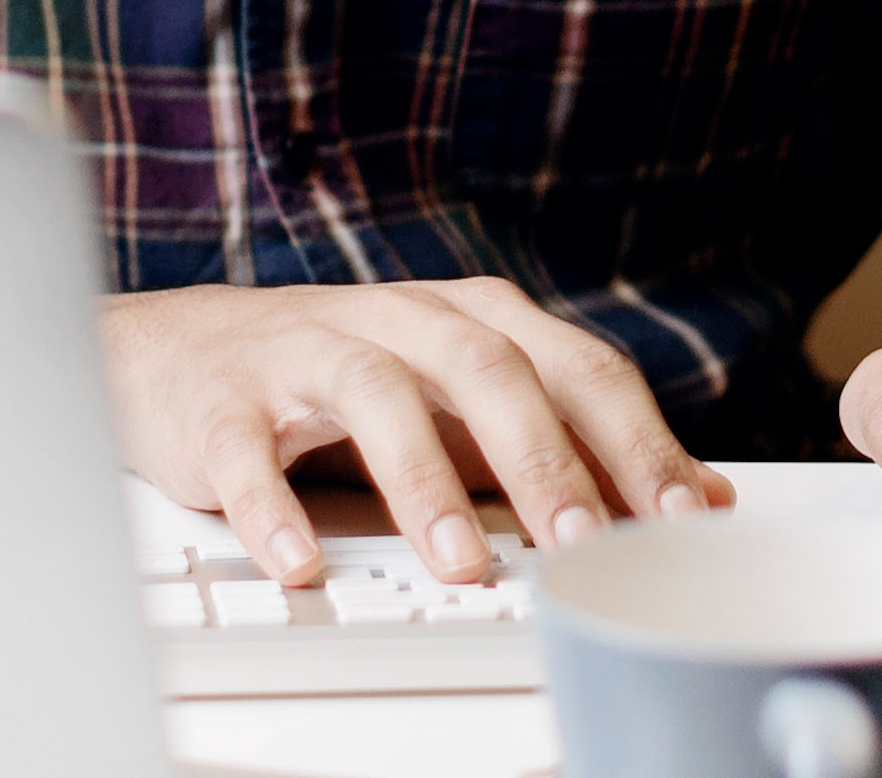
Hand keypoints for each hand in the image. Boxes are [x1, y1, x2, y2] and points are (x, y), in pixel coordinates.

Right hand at [104, 278, 734, 586]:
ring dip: (420, 481)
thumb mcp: (468, 406)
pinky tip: (300, 563)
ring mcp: (305, 351)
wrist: (182, 353)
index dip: (631, 437)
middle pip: (482, 366)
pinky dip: (274, 507)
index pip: (573, 366)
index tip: (680, 515)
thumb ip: (577, 444)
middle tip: (579, 541)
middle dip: (540, 456)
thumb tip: (699, 497)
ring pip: (373, 393)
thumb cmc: (347, 386)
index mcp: (470, 319)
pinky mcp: (224, 399)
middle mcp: (396, 320)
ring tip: (460, 562)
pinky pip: (248, 451)